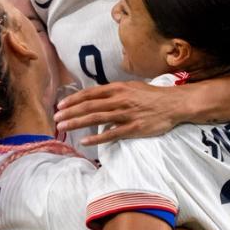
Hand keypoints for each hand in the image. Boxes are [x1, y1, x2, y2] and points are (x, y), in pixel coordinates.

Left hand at [56, 81, 199, 145]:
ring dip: (78, 123)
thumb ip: (113, 92)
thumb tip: (96, 97)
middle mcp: (119, 100)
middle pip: (89, 106)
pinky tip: (84, 141)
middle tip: (56, 119)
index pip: (90, 94)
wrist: (173, 104)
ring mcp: (126, 114)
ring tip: (64, 127)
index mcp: (118, 88)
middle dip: (70, 112)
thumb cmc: (151, 96)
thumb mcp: (131, 87)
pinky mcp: (133, 128)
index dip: (74, 99)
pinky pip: (111, 134)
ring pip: (96, 119)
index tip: (61, 105)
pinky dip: (97, 138)